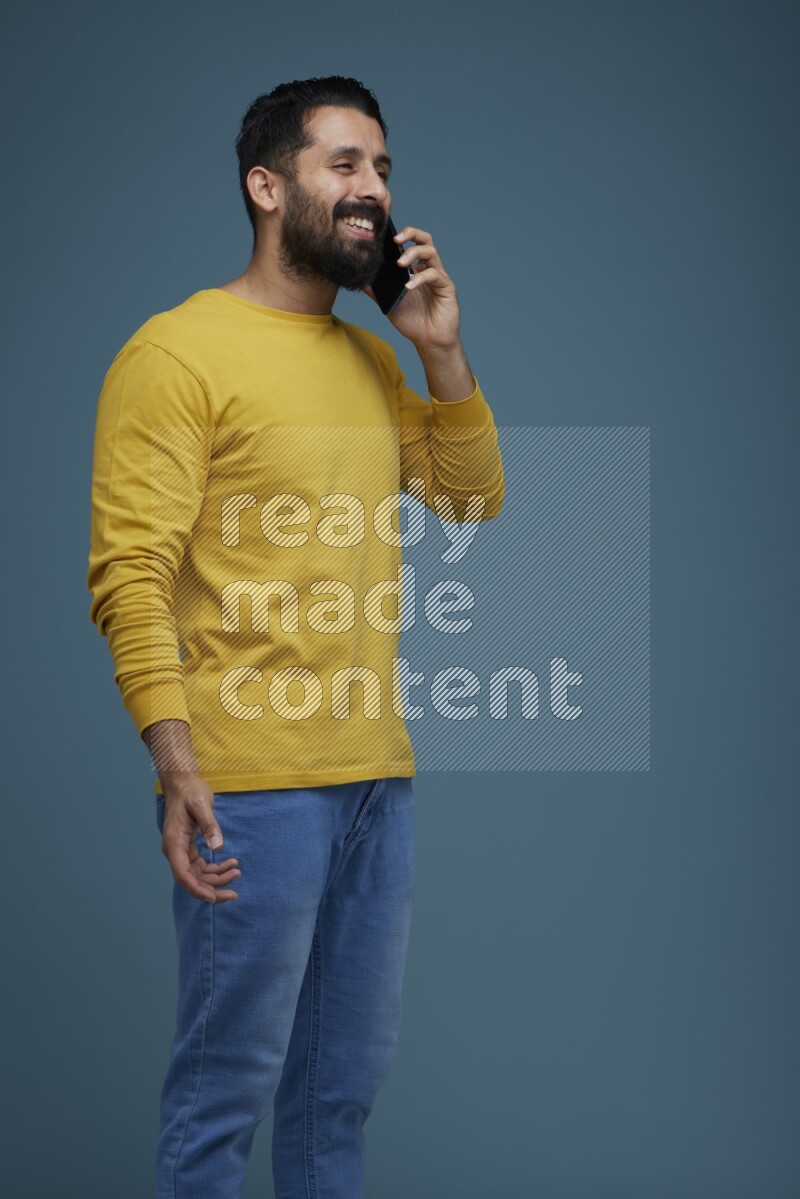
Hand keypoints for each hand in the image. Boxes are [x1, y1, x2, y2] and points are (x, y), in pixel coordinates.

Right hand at [159, 773, 240, 902]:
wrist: (183, 783)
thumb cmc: (190, 791)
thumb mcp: (202, 805)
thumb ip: (209, 825)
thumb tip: (218, 847)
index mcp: (174, 843)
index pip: (182, 874)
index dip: (197, 889)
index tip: (214, 897)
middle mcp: (175, 851)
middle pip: (191, 880)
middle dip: (212, 889)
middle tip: (234, 894)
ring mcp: (181, 851)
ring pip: (198, 875)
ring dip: (217, 879)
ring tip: (237, 872)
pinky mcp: (188, 848)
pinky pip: (201, 866)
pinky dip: (216, 869)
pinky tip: (231, 864)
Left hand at [362, 225, 460, 349]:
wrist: (429, 341)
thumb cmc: (412, 321)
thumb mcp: (388, 303)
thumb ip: (376, 289)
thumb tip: (358, 277)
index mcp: (415, 268)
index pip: (410, 243)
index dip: (400, 236)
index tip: (384, 237)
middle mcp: (428, 268)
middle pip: (424, 239)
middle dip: (411, 233)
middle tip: (396, 240)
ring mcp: (438, 276)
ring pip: (431, 252)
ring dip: (414, 253)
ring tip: (400, 264)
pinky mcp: (446, 287)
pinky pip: (434, 275)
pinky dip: (420, 278)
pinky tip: (409, 286)